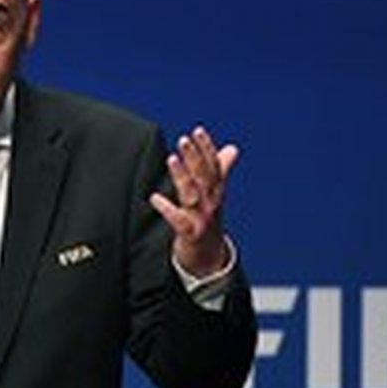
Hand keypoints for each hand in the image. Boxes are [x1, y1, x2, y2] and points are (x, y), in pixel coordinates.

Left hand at [149, 126, 238, 277]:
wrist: (209, 257)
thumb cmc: (208, 220)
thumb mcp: (215, 195)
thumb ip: (221, 170)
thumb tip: (232, 148)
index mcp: (216, 191)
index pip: (214, 166)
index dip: (207, 148)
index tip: (198, 130)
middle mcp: (212, 202)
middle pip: (204, 177)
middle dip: (194, 157)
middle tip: (184, 140)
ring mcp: (202, 218)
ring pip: (193, 194)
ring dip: (182, 176)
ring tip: (171, 159)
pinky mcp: (191, 234)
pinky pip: (179, 221)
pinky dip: (167, 209)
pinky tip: (154, 198)